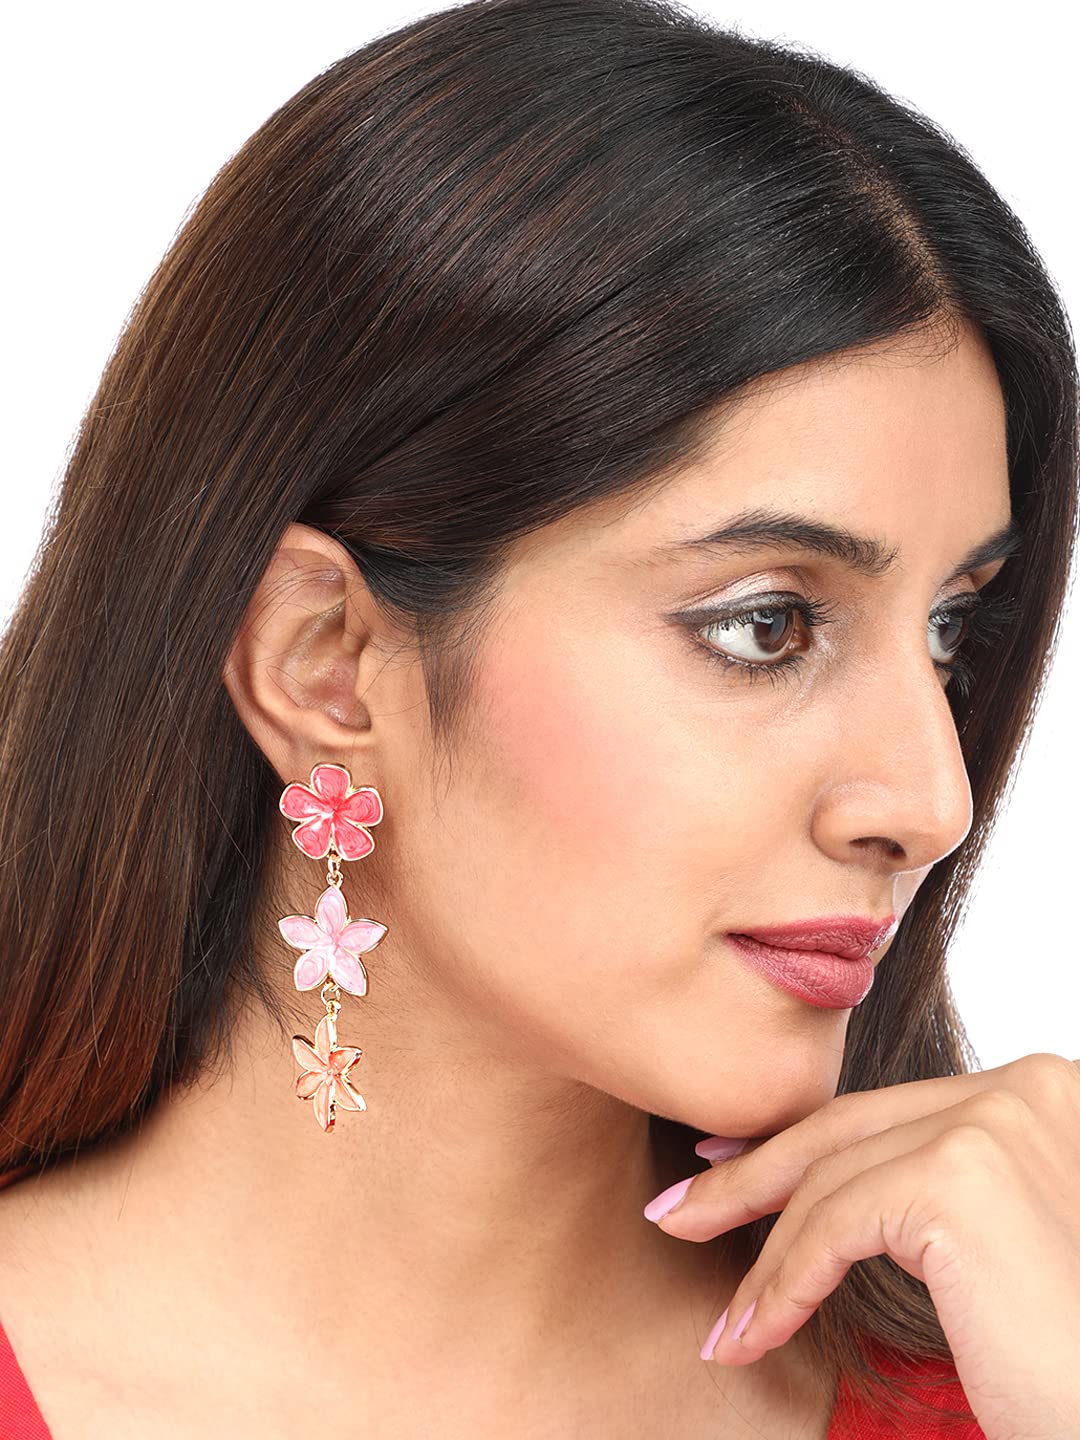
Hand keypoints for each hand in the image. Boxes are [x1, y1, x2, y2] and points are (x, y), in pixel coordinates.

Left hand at [644, 1052, 1079, 1439]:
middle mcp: (1023, 1086)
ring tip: (723, 1320)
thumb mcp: (995, 1247)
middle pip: (851, 1127)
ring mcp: (993, 1123)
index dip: (800, 1142)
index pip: (889, 1111)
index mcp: (1039, 1092)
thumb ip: (932, 1192)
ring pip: (832, 1180)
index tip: (729, 1168)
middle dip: (754, 1174)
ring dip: (761, 1254)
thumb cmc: (1068, 1356)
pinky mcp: (958, 1180)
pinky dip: (780, 1284)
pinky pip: (832, 1227)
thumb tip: (828, 1182)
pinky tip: (749, 1335)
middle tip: (682, 1211)